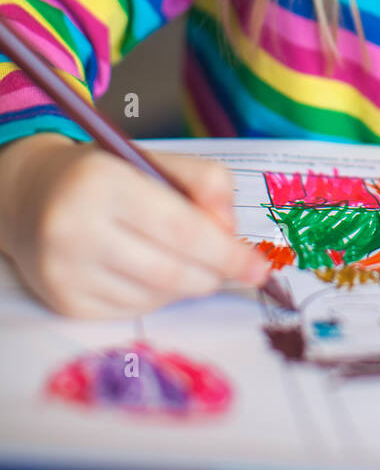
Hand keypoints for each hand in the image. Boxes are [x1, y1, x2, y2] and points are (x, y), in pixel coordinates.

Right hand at [0, 134, 270, 316]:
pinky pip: (133, 311)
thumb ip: (205, 183)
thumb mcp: (154, 159)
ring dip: (186, 283)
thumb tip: (231, 232)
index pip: (180, 229)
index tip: (259, 266)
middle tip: (236, 267)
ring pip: (156, 296)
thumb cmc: (106, 175)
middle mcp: (76, 229)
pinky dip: (157, 295)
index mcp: (103, 183)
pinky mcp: (64, 302)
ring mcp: (66, 272)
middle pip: (172, 271)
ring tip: (182, 257)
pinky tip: (149, 270)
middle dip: (214, 273)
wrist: (30, 195)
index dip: (226, 252)